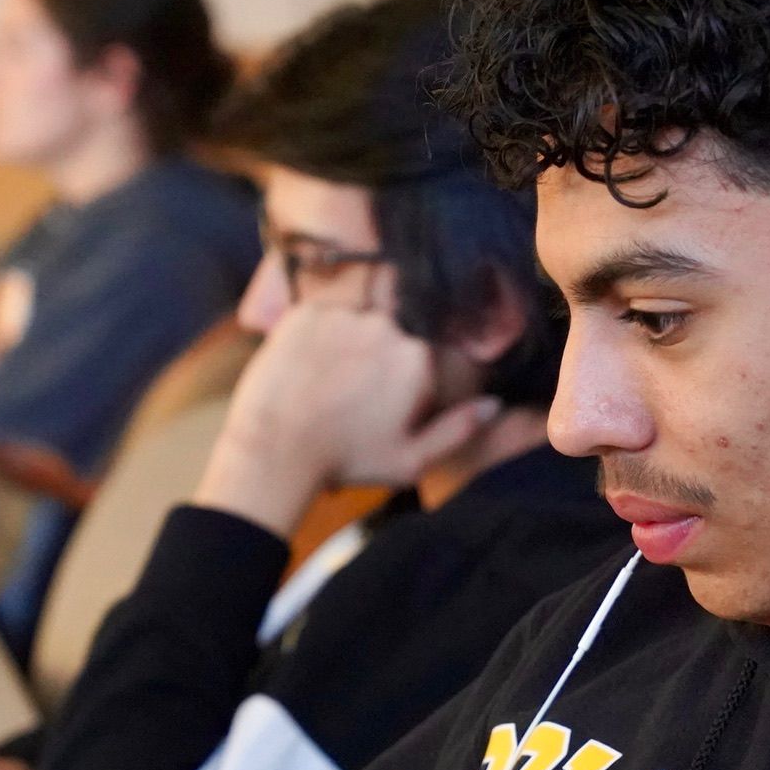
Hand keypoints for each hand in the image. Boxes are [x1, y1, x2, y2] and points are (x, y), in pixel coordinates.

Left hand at [196, 302, 500, 537]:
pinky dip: (318, 331)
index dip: (409, 365)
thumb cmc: (346, 460)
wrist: (275, 450)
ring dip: (350, 335)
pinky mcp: (306, 311)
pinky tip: (308, 363)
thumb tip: (494, 403)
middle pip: (395, 322)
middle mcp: (386, 326)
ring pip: (358, 313)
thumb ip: (459, 429)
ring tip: (329, 373)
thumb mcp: (411, 460)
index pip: (427, 343)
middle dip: (379, 348)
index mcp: (418, 358)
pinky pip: (322, 309)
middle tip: (352, 384)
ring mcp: (344, 314)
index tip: (386, 387)